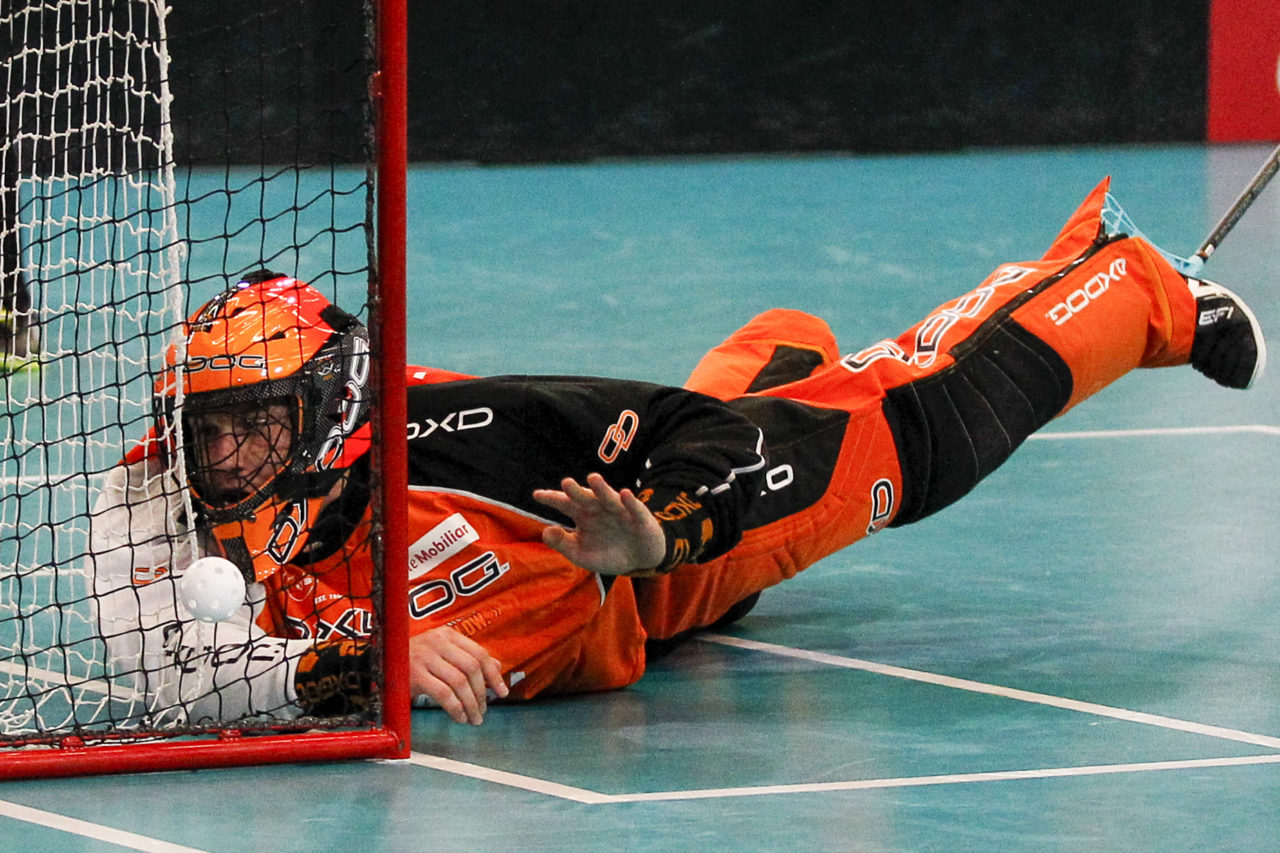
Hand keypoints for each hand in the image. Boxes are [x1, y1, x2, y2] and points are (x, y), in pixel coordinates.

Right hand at [409, 626, 508, 724]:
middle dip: (481, 693)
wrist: (378, 665)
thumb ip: (467, 658)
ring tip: (474, 719)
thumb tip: (497, 666)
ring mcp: (425, 657)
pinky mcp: (414, 674)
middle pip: (472, 668)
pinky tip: (459, 718)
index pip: (479, 654)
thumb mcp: (441, 655)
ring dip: (470, 704)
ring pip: (459, 682)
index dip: (494, 675)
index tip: (502, 693)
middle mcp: (437, 642)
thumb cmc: (413, 662)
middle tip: (483, 711)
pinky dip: (455, 708)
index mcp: (447, 635)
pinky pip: (443, 694)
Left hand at [532, 472, 664, 575]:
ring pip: (608, 497)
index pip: (565, 504)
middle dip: (575, 491)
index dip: (552, 499)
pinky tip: (625, 494)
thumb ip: (562, 543)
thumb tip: (545, 531)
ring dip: (601, 488)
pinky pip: (634, 508)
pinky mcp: (640, 518)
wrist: (639, 560)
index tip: (537, 495)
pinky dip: (630, 501)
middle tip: (565, 483)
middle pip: (585, 497)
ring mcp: (619, 511)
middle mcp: (599, 508)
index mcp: (583, 515)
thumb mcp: (581, 554)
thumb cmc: (607, 553)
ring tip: (593, 478)